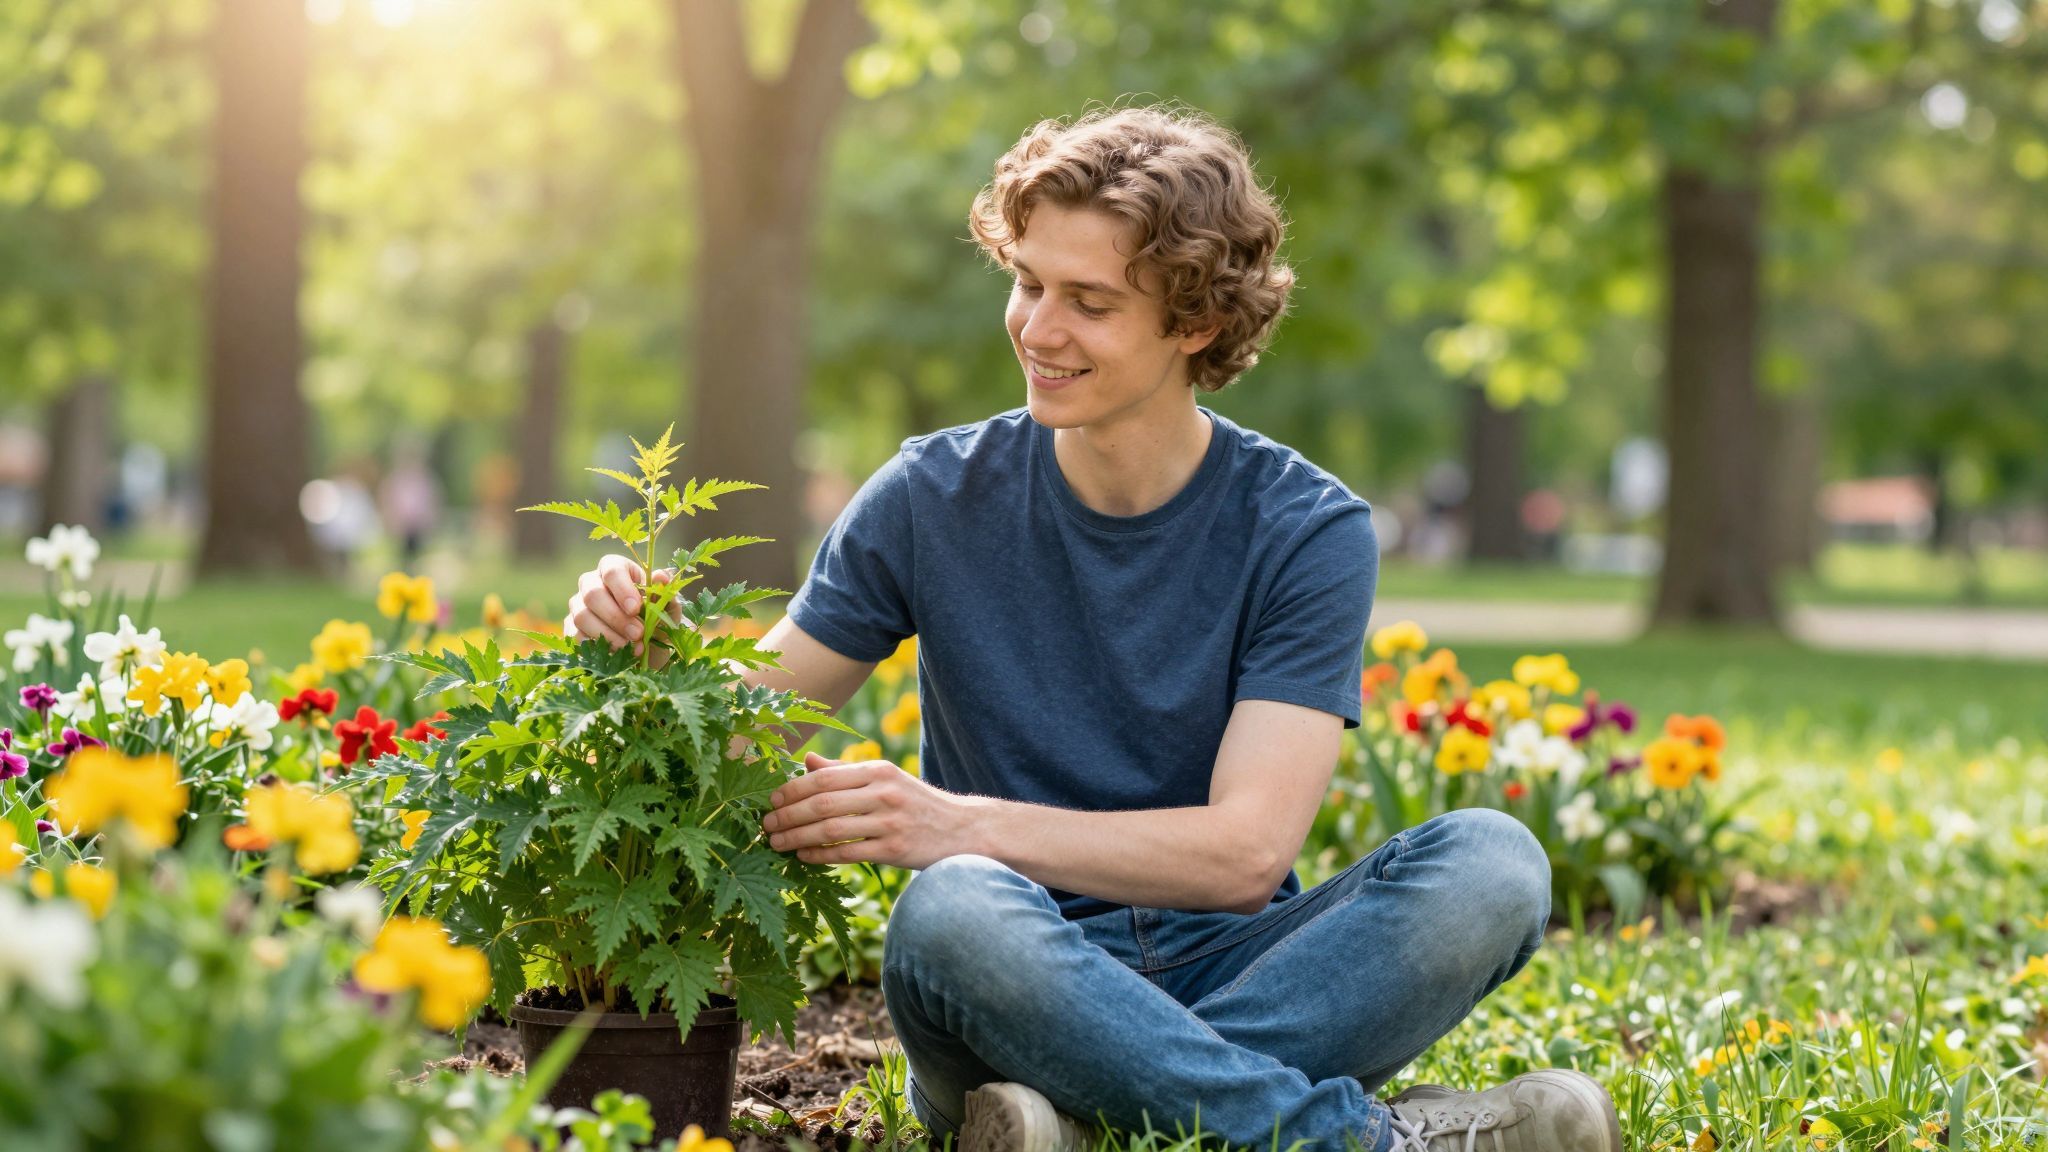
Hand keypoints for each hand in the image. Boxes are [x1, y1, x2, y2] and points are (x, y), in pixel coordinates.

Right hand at [563, 554, 686, 665]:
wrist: (647, 649)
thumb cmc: (656, 621)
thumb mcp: (666, 609)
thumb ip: (664, 594)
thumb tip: (662, 577)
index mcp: (616, 569)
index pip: (611, 570)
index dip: (622, 589)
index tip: (636, 609)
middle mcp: (591, 583)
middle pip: (593, 593)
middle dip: (616, 617)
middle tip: (638, 634)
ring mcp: (578, 606)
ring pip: (582, 616)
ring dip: (609, 634)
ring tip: (632, 648)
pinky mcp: (571, 628)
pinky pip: (576, 636)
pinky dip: (598, 648)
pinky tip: (617, 655)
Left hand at [760, 751, 972, 868]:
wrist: (963, 829)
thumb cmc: (916, 804)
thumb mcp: (885, 779)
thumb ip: (845, 771)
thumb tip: (806, 761)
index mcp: (878, 770)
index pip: (824, 777)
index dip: (792, 789)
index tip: (770, 800)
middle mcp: (883, 792)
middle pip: (822, 802)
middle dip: (787, 815)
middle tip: (764, 825)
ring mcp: (890, 821)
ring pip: (830, 829)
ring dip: (796, 838)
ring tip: (775, 843)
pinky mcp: (895, 849)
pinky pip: (848, 852)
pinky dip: (820, 855)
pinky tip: (803, 857)